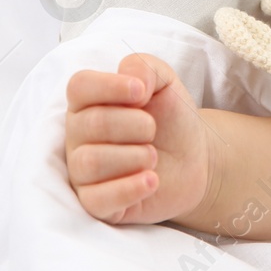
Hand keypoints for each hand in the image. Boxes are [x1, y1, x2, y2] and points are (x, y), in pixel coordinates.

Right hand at [65, 52, 219, 225]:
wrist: (192, 159)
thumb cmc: (170, 118)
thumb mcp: (164, 82)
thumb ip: (144, 67)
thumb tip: (132, 79)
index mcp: (88, 101)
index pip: (78, 86)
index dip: (110, 87)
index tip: (142, 93)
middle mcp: (78, 135)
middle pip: (90, 124)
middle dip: (134, 125)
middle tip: (153, 130)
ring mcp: (82, 171)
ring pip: (90, 162)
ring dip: (133, 157)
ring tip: (153, 157)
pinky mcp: (96, 203)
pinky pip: (97, 200)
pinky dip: (129, 188)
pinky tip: (151, 180)